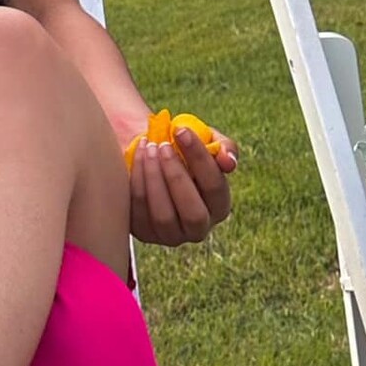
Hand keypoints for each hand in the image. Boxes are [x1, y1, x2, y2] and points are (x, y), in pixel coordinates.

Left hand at [122, 120, 238, 247]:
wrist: (150, 157)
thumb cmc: (182, 150)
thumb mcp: (205, 142)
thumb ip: (223, 147)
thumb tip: (228, 162)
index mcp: (219, 206)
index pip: (215, 187)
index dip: (199, 158)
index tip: (181, 131)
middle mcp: (198, 228)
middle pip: (193, 213)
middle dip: (176, 177)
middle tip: (163, 146)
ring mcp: (170, 235)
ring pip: (163, 217)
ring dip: (154, 178)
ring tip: (148, 149)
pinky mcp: (144, 233)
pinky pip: (138, 214)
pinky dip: (137, 183)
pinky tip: (138, 158)